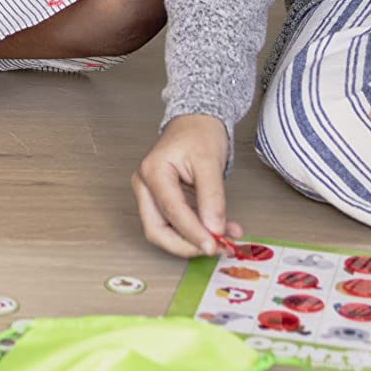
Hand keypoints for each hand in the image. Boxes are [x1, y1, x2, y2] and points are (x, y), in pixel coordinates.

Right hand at [133, 114, 241, 257]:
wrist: (197, 122)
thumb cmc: (198, 133)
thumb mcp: (209, 162)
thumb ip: (212, 197)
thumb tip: (214, 229)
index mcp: (153, 172)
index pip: (171, 211)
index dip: (192, 232)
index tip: (213, 245)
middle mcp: (146, 185)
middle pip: (157, 229)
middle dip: (186, 244)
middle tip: (214, 248)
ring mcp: (152, 194)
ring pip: (165, 231)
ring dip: (194, 240)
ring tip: (224, 239)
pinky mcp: (163, 201)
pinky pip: (176, 224)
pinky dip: (197, 232)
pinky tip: (219, 231)